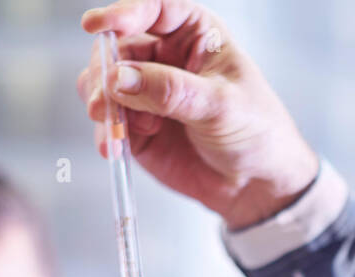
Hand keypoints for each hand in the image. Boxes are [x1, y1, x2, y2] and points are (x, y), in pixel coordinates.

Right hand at [78, 0, 318, 229]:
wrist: (257, 182)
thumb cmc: (255, 131)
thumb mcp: (220, 105)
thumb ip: (171, 90)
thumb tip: (120, 77)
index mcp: (194, 34)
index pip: (153, 10)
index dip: (122, 13)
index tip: (97, 26)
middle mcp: (165, 57)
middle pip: (118, 47)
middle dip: (105, 72)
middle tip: (104, 101)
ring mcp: (147, 92)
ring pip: (104, 83)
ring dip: (102, 104)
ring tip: (115, 128)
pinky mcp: (138, 127)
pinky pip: (109, 121)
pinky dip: (107, 132)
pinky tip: (114, 147)